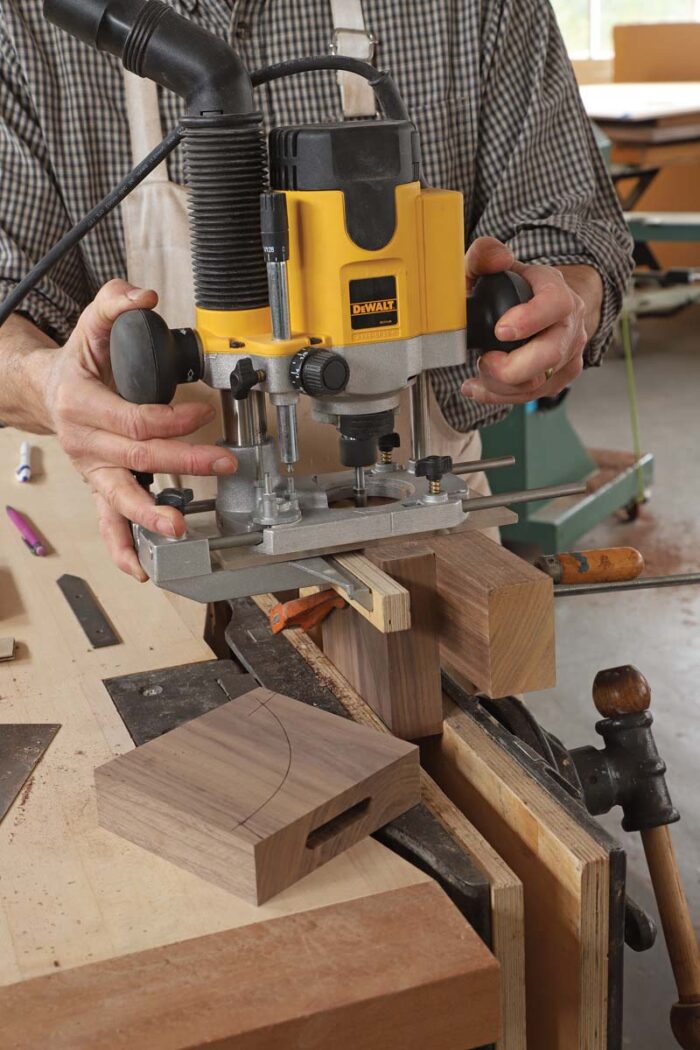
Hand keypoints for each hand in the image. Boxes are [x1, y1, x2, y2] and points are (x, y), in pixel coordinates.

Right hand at [38, 280, 236, 579]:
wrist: (45, 391)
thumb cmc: (78, 362)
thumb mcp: (91, 324)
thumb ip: (116, 302)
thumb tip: (144, 295)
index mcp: (83, 404)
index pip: (133, 419)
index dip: (171, 419)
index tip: (202, 412)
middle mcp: (85, 442)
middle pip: (140, 457)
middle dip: (185, 460)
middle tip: (223, 462)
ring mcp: (92, 469)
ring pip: (121, 496)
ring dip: (152, 514)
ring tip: (179, 527)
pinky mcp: (99, 485)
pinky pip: (107, 521)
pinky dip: (122, 546)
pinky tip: (141, 567)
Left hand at [462, 237, 597, 404]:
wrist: (543, 306)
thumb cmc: (515, 288)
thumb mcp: (494, 266)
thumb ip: (485, 255)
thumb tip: (498, 258)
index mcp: (557, 292)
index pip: (555, 305)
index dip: (529, 320)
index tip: (500, 330)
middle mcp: (570, 325)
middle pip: (550, 355)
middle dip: (511, 367)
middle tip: (483, 360)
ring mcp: (569, 353)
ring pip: (538, 383)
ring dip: (500, 386)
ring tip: (475, 376)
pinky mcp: (561, 377)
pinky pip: (533, 396)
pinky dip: (502, 396)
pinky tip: (479, 387)